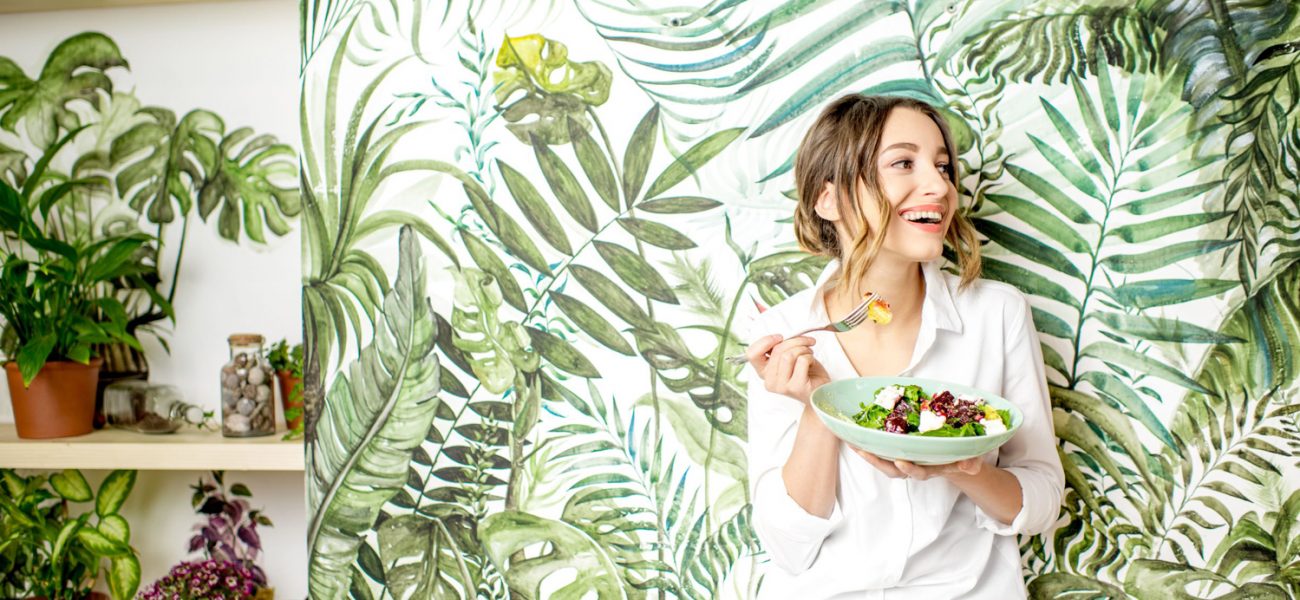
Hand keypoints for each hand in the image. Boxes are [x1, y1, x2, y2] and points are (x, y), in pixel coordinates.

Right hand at [746, 334, 829, 403]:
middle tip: (806, 342)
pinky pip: (802, 360)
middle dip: (795, 341)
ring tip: (809, 353)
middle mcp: (769, 382)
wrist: (820, 391)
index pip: (752, 354)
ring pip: (789, 355)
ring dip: (803, 349)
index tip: (780, 337)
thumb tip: (781, 337)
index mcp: (763, 373)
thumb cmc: (805, 372)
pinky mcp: (796, 387)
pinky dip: (810, 357)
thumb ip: (779, 349)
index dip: (765, 341)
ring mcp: (781, 387)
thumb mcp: (788, 358)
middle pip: (777, 350)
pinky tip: (812, 363)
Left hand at [851, 449, 985, 480]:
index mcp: (929, 469)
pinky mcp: (894, 448)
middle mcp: (912, 465)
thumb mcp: (969, 459)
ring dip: (866, 452)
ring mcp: (902, 457)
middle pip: (891, 469)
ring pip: (881, 459)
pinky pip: (878, 447)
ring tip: (851, 442)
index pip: (918, 472)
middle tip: (864, 452)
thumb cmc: (959, 456)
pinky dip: (865, 441)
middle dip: (877, 462)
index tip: (901, 462)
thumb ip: (971, 463)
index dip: (909, 469)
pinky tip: (852, 432)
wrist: (951, 454)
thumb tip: (969, 466)